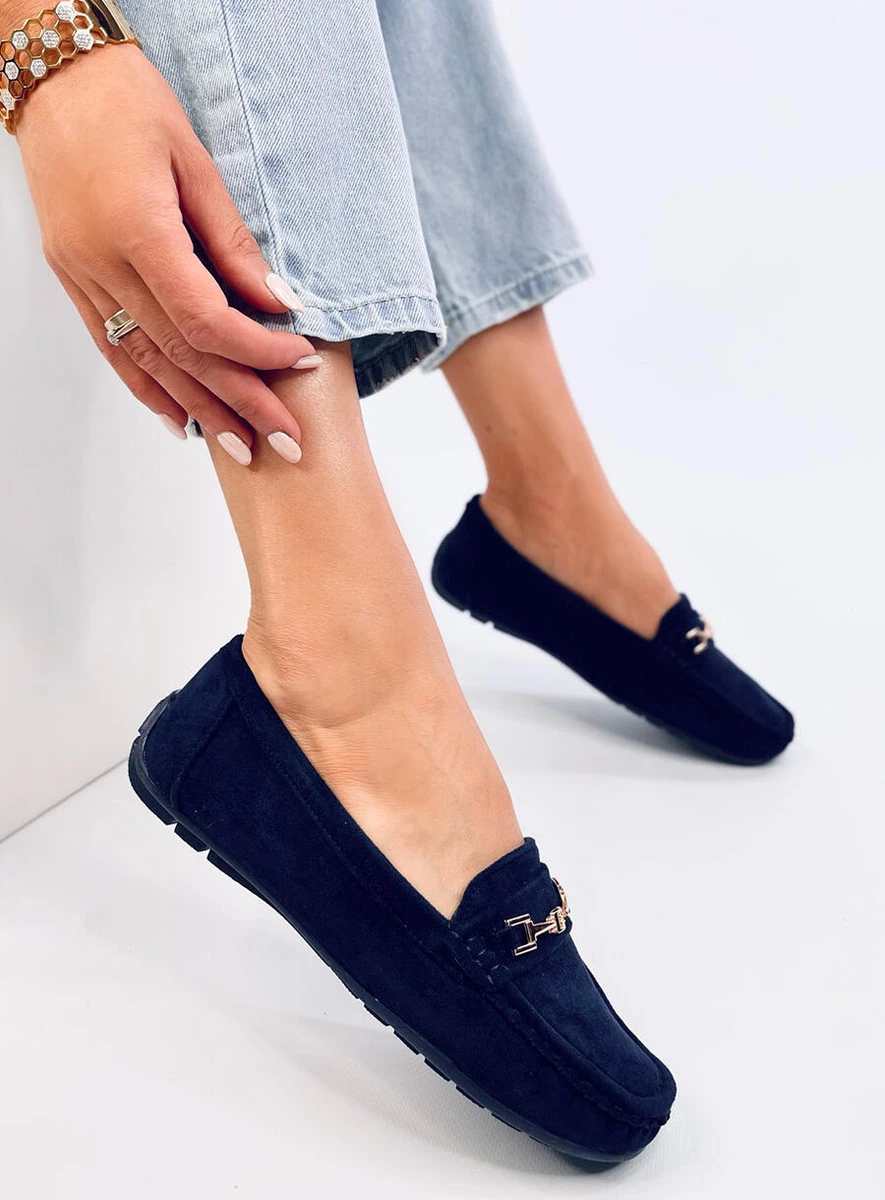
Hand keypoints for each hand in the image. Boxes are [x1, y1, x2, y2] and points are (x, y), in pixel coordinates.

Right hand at [15, 42, 317, 464]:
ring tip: (241, 445)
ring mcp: (82, 274)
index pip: (206, 320)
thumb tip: (277, 303)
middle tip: (286, 440)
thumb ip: (233, 242)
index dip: (257, 351)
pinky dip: (145, 387)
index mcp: (137, 230)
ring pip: (146, 361)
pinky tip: (177, 417)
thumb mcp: (196, 161)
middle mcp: (102, 263)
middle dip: (239, 402)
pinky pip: (111, 346)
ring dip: (197, 408)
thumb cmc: (126, 101)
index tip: (299, 364)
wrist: (54, 74)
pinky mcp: (73, 276)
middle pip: (181, 353)